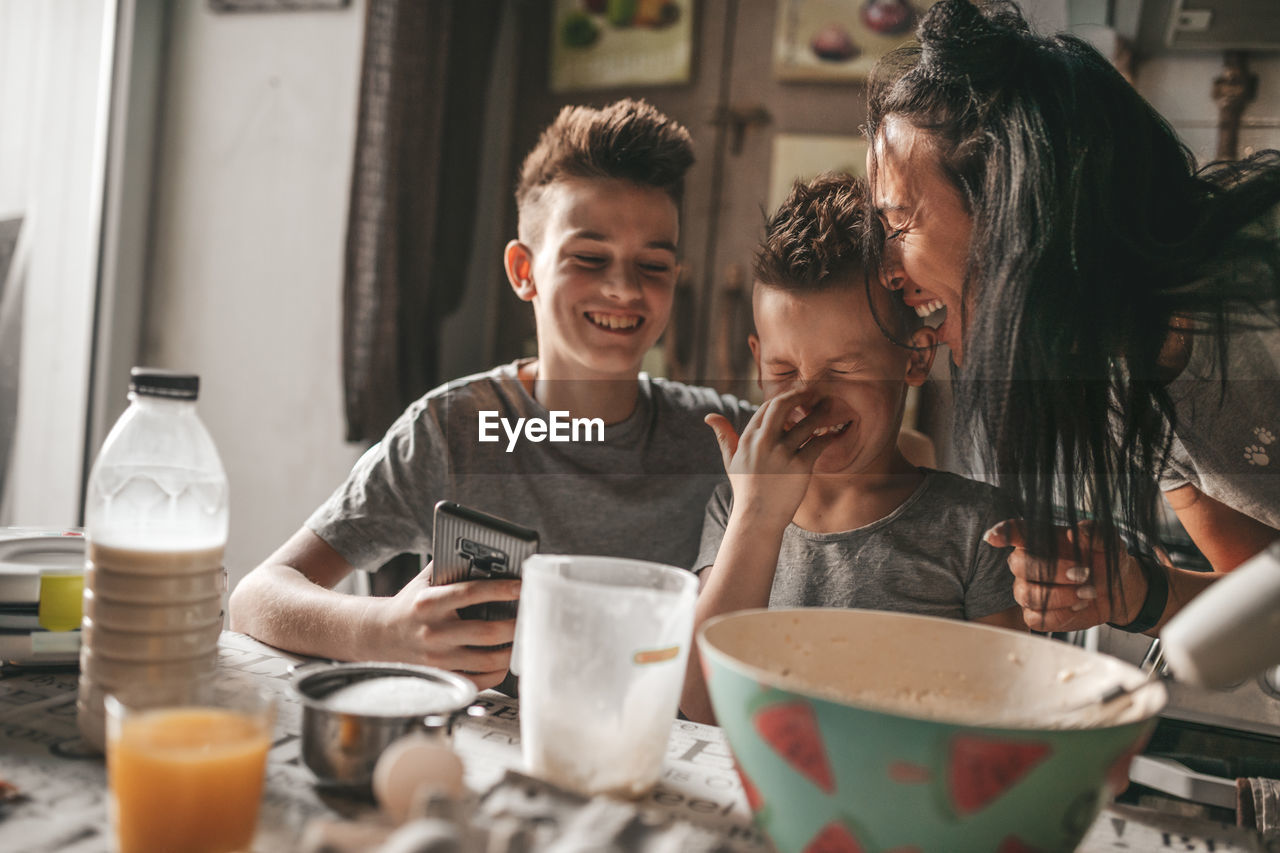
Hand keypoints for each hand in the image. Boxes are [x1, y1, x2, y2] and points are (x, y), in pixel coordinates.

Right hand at [363, 562, 520, 689]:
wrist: (379, 636)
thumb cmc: (410, 604)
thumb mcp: (424, 580)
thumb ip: (451, 565)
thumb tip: (488, 555)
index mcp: (428, 603)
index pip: (470, 593)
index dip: (500, 589)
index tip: (522, 586)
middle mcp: (433, 632)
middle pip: (486, 632)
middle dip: (515, 624)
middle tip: (530, 615)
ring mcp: (437, 659)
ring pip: (488, 660)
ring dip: (512, 650)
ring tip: (523, 637)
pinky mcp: (441, 677)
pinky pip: (478, 680)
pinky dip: (498, 672)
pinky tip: (506, 660)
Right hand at [705, 386, 837, 528]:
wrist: (757, 517)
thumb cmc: (746, 489)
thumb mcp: (730, 461)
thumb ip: (724, 436)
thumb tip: (709, 416)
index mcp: (748, 438)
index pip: (767, 406)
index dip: (784, 398)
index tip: (796, 396)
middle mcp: (764, 441)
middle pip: (783, 405)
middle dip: (800, 394)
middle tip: (815, 391)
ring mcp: (782, 453)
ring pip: (806, 422)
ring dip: (821, 411)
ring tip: (831, 406)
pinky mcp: (800, 466)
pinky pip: (819, 444)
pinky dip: (828, 437)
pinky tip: (834, 434)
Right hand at [984, 519, 1147, 631]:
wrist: (1117, 586)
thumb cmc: (1104, 557)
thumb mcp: (1108, 539)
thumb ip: (1096, 532)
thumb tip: (1079, 533)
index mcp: (1038, 539)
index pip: (1013, 531)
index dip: (1001, 533)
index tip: (995, 538)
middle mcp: (1027, 563)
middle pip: (1019, 564)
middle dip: (1053, 571)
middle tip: (1084, 573)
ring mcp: (1028, 589)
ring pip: (1027, 594)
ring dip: (1061, 595)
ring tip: (1088, 592)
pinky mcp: (1037, 614)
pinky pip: (1037, 618)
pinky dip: (1062, 615)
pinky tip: (1079, 605)